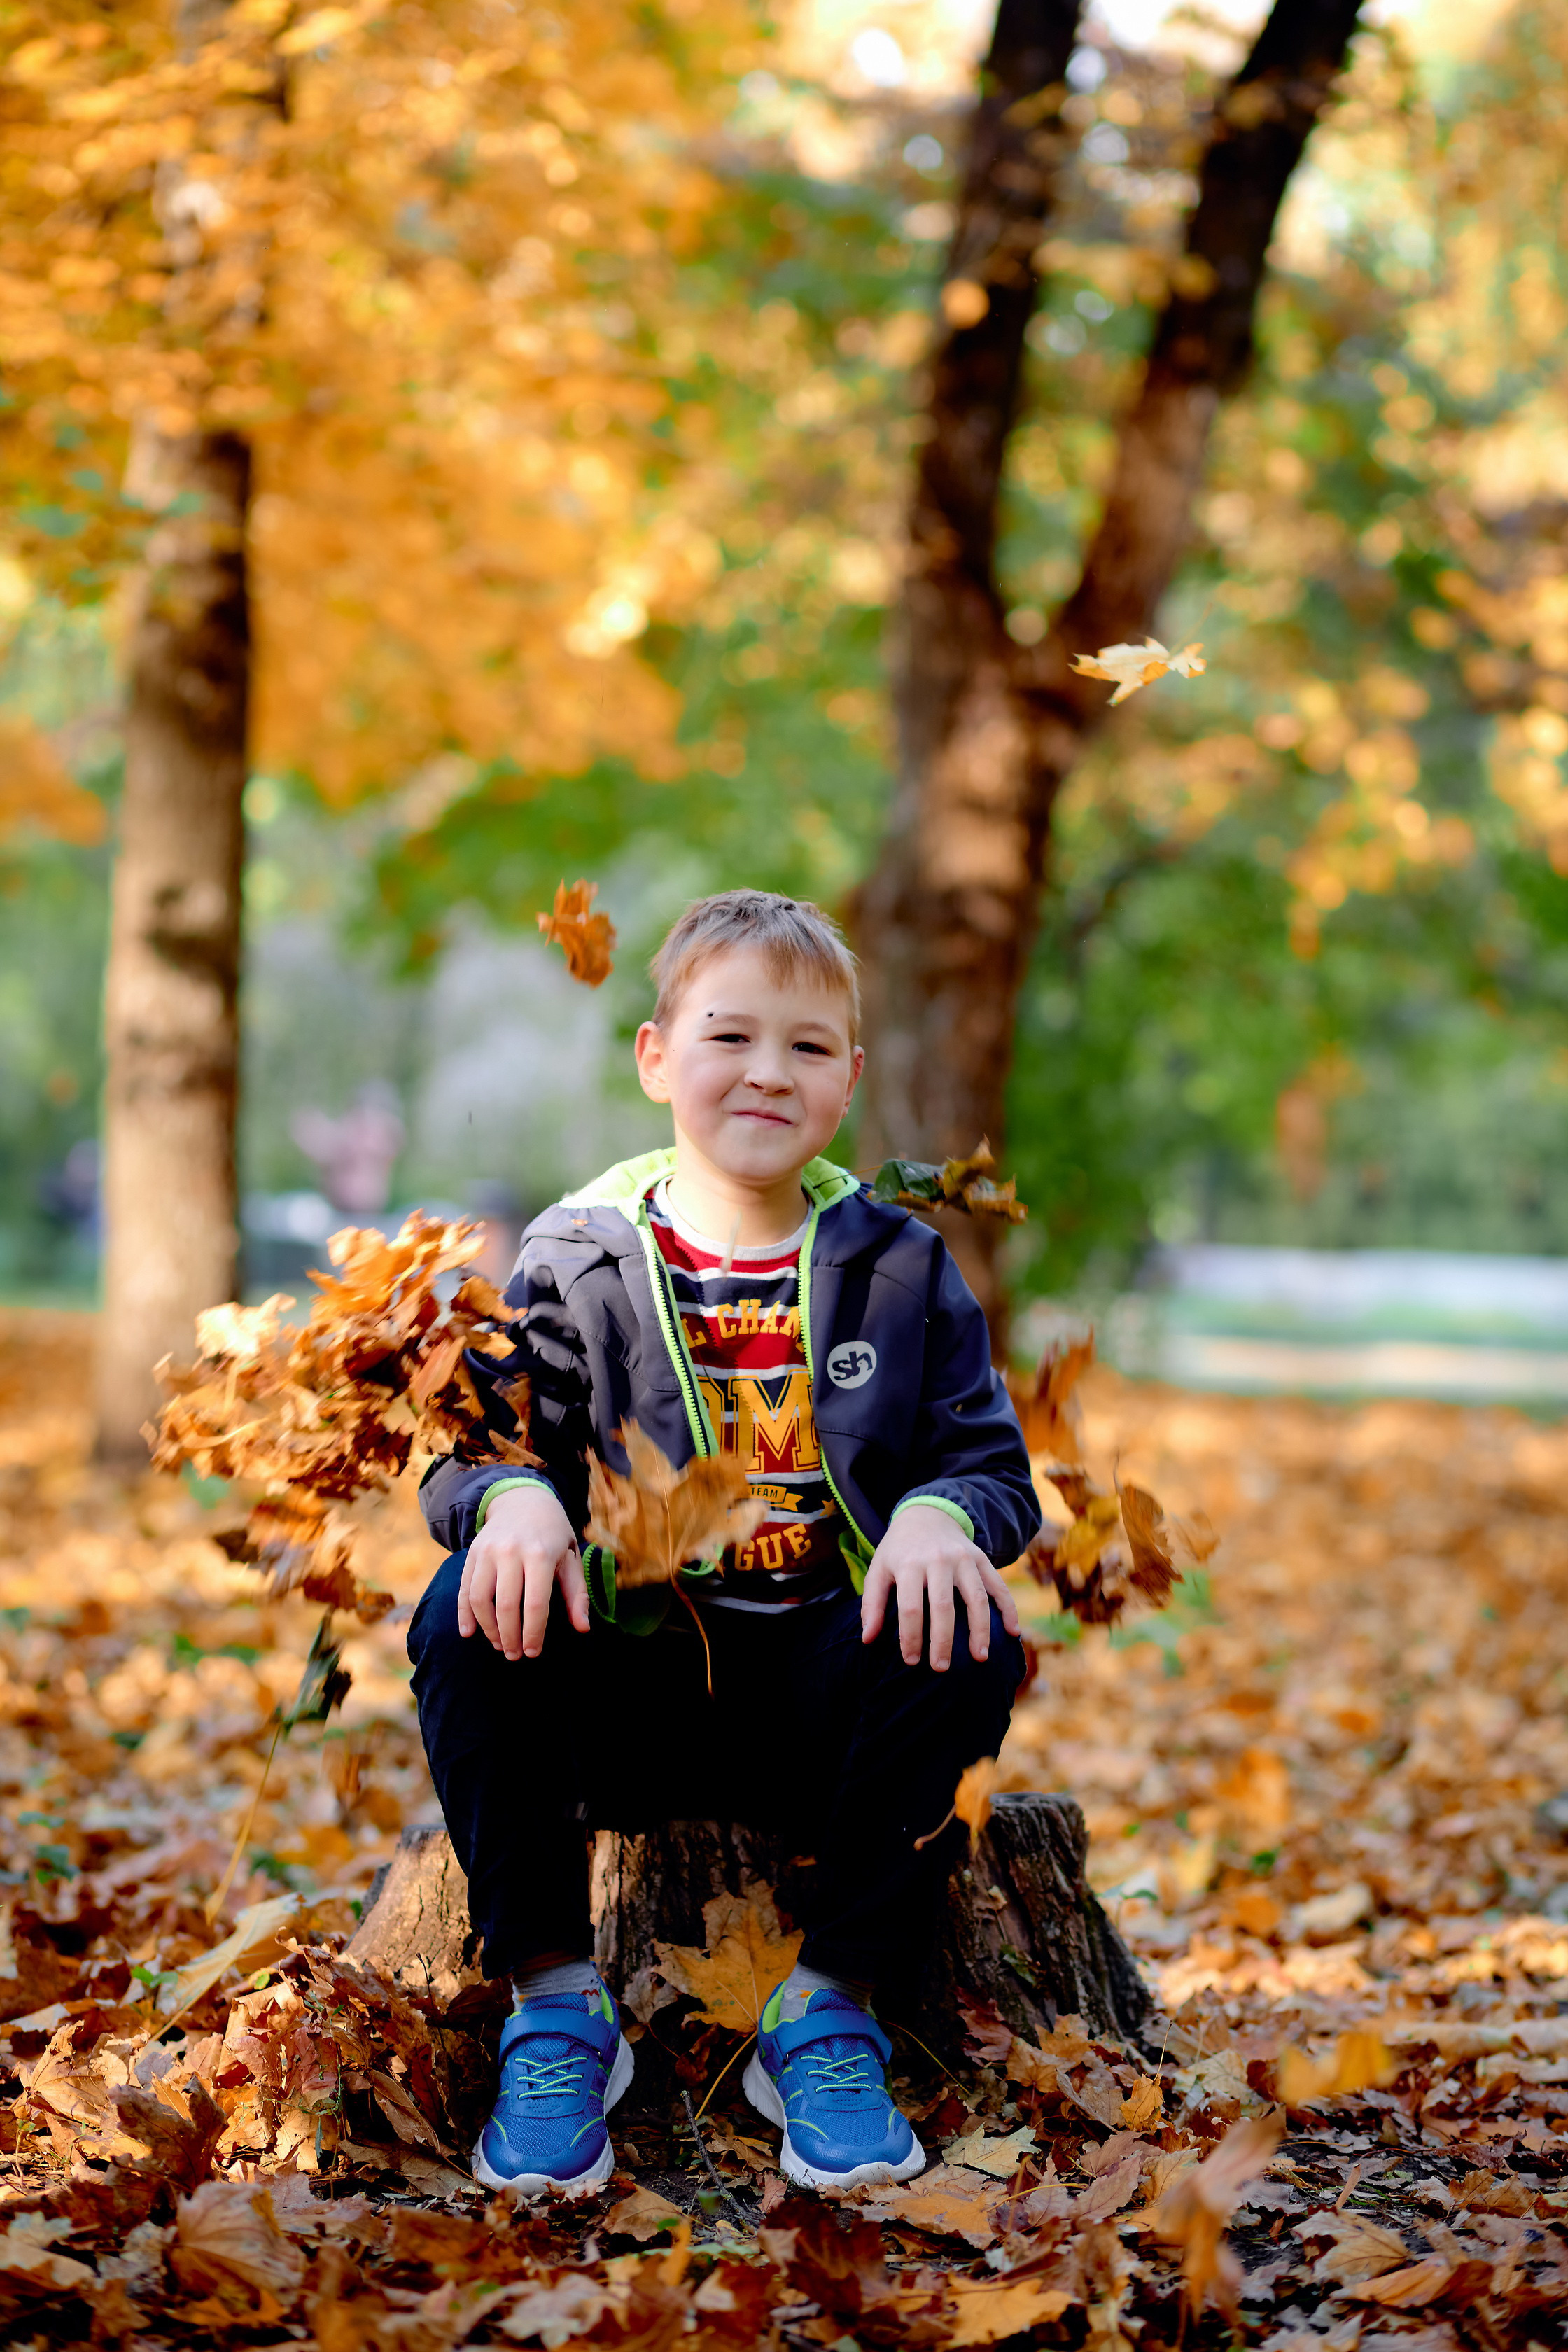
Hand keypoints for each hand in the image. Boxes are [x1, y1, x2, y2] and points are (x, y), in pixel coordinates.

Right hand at [458, 1485, 588, 1660]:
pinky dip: (464, 1614)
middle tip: (514, 1655)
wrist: (524, 1500)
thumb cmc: (553, 1535)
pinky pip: (464, 1589)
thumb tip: (583, 1628)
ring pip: (480, 1599)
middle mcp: (511, 1551)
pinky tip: (469, 1632)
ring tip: (499, 1644)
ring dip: (488, 1629)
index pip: (534, 1603)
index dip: (533, 1632)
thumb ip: (577, 1594)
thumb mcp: (571, 1559)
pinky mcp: (472, 1553)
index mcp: (541, 1553)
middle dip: (509, 1637)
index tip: (533, 1652)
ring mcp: (488, 1551)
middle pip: (505, 1605)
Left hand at [860, 1503, 1020, 1671]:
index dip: (910, 1637)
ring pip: (976, 1597)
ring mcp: (964, 1558)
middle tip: (941, 1667)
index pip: (910, 1607)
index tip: (912, 1661)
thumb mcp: (879, 1569)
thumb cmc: (899, 1550)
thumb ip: (872, 1604)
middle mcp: (938, 1559)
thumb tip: (868, 1639)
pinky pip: (998, 1585)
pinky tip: (1014, 1632)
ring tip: (980, 1657)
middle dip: (943, 1640)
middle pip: (943, 1605)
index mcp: (909, 1564)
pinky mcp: (982, 1558)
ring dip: (981, 1629)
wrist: (927, 1514)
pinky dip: (1009, 1608)